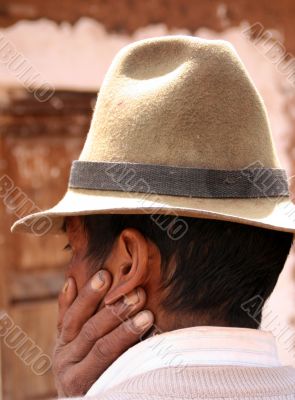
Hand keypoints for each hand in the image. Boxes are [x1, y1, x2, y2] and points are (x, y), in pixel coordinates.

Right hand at [53, 270, 153, 396]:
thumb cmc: (80, 365)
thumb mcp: (69, 342)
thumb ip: (69, 314)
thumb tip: (70, 281)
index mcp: (62, 342)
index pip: (74, 315)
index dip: (88, 295)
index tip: (105, 275)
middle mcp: (65, 360)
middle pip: (91, 331)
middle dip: (115, 310)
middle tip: (137, 293)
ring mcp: (78, 379)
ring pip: (104, 350)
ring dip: (126, 331)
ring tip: (147, 315)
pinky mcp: (95, 393)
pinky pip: (117, 371)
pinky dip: (133, 354)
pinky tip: (150, 341)